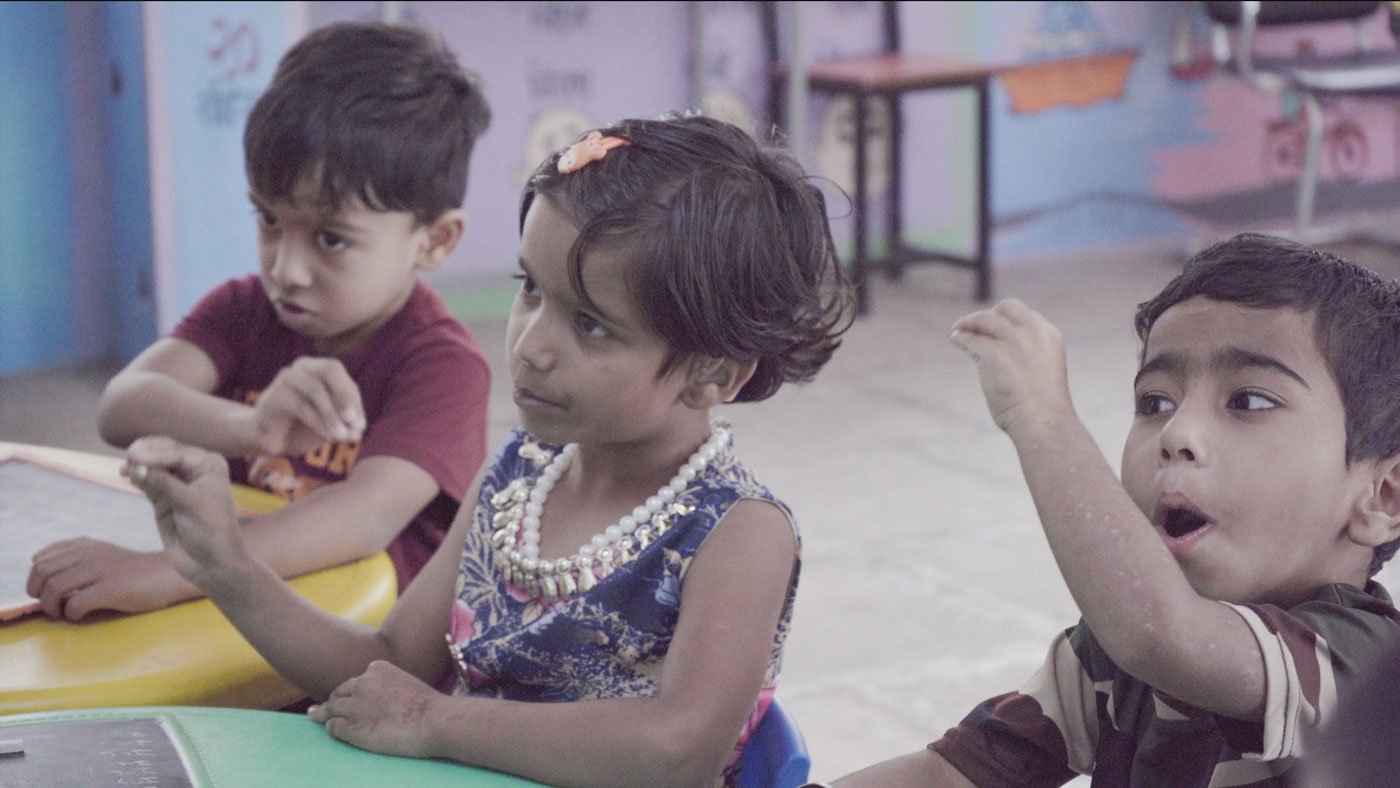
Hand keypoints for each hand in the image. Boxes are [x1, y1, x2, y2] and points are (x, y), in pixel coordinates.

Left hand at [26, 539, 174, 619]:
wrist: (168, 575)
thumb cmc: (133, 571)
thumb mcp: (101, 555)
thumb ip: (74, 560)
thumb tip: (41, 582)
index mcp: (84, 545)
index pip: (41, 558)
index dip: (36, 579)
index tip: (47, 590)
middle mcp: (88, 553)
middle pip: (41, 572)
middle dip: (38, 593)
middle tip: (51, 606)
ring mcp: (99, 570)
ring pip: (53, 588)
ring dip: (51, 606)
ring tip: (63, 612)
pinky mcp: (110, 589)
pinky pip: (74, 604)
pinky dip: (71, 614)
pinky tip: (81, 615)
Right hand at [124, 436, 246, 587]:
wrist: (211, 564)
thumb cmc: (210, 531)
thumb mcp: (190, 504)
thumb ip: (163, 484)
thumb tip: (135, 466)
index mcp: (208, 464)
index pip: (177, 452)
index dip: (155, 453)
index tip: (134, 455)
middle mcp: (194, 470)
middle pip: (163, 454)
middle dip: (145, 454)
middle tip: (128, 459)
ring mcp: (177, 484)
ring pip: (153, 467)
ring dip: (139, 465)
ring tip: (125, 470)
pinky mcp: (163, 499)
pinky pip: (148, 482)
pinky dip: (138, 478)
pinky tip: (128, 476)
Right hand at [251, 357, 364, 454]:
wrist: (268, 440)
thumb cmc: (302, 428)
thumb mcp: (330, 426)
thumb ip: (345, 425)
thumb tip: (358, 430)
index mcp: (319, 368)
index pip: (341, 377)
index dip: (353, 400)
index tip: (360, 427)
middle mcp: (303, 366)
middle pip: (330, 369)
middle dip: (346, 396)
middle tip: (355, 423)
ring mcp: (287, 377)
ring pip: (316, 390)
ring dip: (332, 416)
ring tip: (342, 437)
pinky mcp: (274, 395)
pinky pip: (302, 406)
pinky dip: (319, 423)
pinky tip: (328, 438)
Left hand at [308, 660, 442, 758]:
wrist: (433, 719)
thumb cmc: (426, 703)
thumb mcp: (405, 682)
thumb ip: (388, 685)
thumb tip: (382, 696)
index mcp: (376, 669)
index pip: (357, 680)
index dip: (352, 691)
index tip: (350, 697)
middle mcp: (362, 684)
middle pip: (339, 693)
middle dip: (334, 700)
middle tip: (324, 707)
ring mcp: (354, 707)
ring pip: (329, 709)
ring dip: (321, 713)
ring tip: (314, 716)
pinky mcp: (352, 728)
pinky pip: (333, 727)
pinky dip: (331, 728)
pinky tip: (331, 730)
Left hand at [950, 298, 1072, 436]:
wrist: (1044, 422)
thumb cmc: (1044, 409)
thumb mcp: (1044, 371)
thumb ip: (1029, 356)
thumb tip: (1002, 357)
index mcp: (1048, 335)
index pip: (1023, 313)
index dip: (1006, 317)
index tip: (995, 325)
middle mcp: (1032, 333)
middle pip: (1004, 308)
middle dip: (988, 314)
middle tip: (975, 325)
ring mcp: (1013, 342)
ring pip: (984, 319)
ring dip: (968, 322)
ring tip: (958, 329)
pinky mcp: (993, 354)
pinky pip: (971, 339)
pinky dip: (961, 338)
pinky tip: (956, 340)